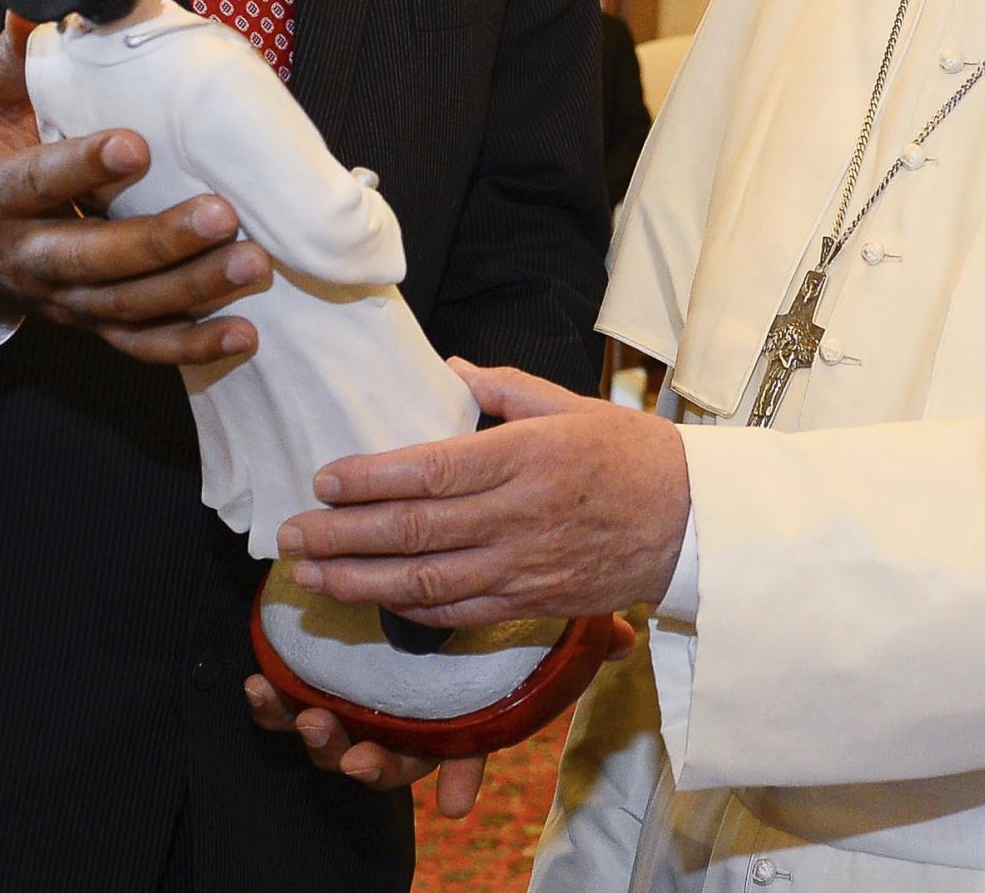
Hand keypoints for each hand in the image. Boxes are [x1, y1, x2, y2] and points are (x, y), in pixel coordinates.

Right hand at [0, 18, 266, 364]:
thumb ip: (16, 54)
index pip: (36, 184)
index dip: (82, 167)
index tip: (137, 143)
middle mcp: (25, 258)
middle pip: (91, 260)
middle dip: (158, 241)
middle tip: (223, 214)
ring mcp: (62, 299)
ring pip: (125, 306)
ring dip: (191, 289)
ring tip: (252, 262)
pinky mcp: (91, 322)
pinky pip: (141, 343)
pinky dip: (192, 344)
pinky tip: (244, 333)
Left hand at [240, 677, 485, 817]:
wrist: (428, 597)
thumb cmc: (465, 657)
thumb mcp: (478, 702)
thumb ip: (466, 754)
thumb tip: (453, 810)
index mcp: (414, 744)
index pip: (393, 768)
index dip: (376, 768)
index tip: (359, 761)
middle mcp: (373, 734)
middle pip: (345, 752)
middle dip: (327, 744)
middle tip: (315, 723)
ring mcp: (340, 711)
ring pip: (309, 729)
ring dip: (287, 719)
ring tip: (271, 697)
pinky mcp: (309, 688)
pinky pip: (281, 705)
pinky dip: (267, 700)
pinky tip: (257, 684)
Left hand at [277, 362, 689, 626]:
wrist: (695, 524)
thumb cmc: (632, 455)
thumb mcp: (573, 403)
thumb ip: (507, 388)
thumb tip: (452, 368)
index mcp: (525, 456)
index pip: (429, 470)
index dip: (368, 479)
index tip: (321, 480)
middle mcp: (518, 515)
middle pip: (412, 531)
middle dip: (341, 537)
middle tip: (288, 538)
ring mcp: (524, 567)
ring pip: (426, 584)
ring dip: (360, 583)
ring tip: (310, 578)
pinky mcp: (532, 603)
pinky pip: (459, 615)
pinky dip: (410, 611)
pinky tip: (375, 601)